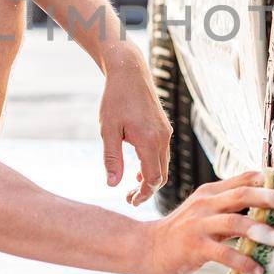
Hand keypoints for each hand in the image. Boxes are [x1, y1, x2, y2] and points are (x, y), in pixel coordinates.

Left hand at [98, 43, 171, 205]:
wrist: (129, 71)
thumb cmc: (115, 99)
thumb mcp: (108, 130)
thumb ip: (112, 159)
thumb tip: (113, 185)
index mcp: (149, 141)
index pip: (153, 179)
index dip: (143, 195)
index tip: (130, 201)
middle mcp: (162, 138)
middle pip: (162, 175)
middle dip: (147, 190)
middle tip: (129, 198)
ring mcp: (165, 132)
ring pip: (163, 164)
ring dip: (150, 178)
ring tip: (132, 186)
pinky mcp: (163, 127)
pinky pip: (162, 153)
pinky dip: (153, 165)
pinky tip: (138, 167)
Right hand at [140, 172, 273, 273]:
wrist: (147, 248)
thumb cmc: (182, 233)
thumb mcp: (205, 213)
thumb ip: (230, 209)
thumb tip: (264, 208)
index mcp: (210, 193)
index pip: (242, 180)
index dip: (268, 182)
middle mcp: (205, 204)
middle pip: (242, 195)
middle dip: (269, 199)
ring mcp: (198, 225)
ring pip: (234, 222)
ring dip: (260, 231)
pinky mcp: (194, 247)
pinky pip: (223, 253)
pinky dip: (242, 261)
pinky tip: (256, 269)